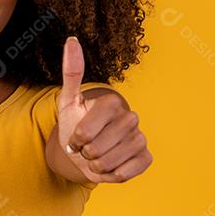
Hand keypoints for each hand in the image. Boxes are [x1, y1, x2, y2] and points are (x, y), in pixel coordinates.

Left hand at [56, 36, 152, 183]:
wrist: (86, 152)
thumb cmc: (75, 125)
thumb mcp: (68, 101)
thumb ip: (71, 72)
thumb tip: (72, 40)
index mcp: (112, 102)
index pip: (85, 131)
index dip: (75, 140)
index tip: (75, 137)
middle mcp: (130, 117)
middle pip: (96, 149)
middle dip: (85, 154)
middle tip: (86, 148)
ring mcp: (140, 137)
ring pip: (108, 163)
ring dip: (95, 166)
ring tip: (96, 157)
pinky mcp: (146, 157)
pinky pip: (124, 173)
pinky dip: (111, 175)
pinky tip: (110, 166)